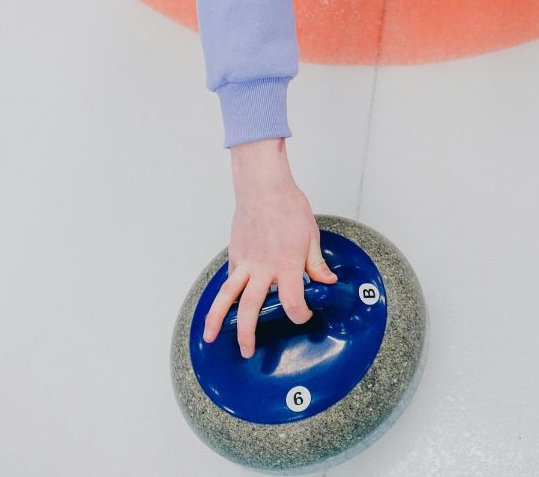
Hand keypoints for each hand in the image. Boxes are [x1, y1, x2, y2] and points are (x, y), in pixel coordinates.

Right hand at [203, 137, 337, 357]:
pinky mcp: (235, 254)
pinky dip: (225, 294)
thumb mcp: (312, 236)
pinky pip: (229, 278)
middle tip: (248, 352)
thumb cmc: (289, 207)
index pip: (293, 302)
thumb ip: (316, 264)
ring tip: (211, 337)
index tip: (303, 316)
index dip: (300, 315)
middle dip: (248, 334)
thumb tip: (327, 282)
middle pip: (251, 309)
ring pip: (227, 297)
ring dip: (217, 319)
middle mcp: (263, 269)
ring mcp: (245, 262)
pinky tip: (222, 305)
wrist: (264, 187)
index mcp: (287, 265)